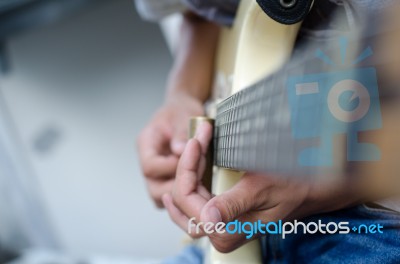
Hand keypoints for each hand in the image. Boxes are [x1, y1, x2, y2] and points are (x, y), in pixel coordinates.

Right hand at [137, 93, 203, 207]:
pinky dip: (185, 195)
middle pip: (154, 189)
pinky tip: (200, 185)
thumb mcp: (183, 114)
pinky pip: (171, 198)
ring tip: (201, 183)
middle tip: (198, 178)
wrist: (182, 111)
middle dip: (178, 187)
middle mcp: (147, 161)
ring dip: (182, 195)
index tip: (187, 158)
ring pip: (161, 198)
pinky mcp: (165, 180)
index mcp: (145, 144)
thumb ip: (181, 131)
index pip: (150, 166)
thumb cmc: (181, 110)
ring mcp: (155, 174)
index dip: (169, 167)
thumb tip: (180, 150)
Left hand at [162, 123, 361, 251]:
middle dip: (188, 163)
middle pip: (183, 196)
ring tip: (198, 142)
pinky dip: (194, 175)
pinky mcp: (222, 215)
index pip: (186, 197)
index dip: (187, 165)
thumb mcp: (262, 191)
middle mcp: (218, 232)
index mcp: (225, 231)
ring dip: (189, 167)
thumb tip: (209, 219)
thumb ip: (233, 205)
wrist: (311, 189)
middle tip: (200, 135)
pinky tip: (194, 161)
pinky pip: (196, 196)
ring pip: (187, 195)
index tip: (198, 139)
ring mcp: (219, 224)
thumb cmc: (292, 187)